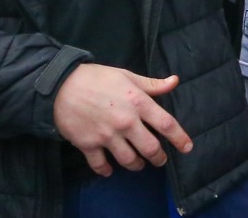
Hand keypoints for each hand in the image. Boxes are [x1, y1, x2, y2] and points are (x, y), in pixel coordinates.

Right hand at [52, 64, 192, 176]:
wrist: (61, 85)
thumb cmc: (97, 78)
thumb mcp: (127, 76)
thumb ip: (152, 84)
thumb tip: (175, 81)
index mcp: (138, 102)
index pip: (166, 124)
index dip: (179, 138)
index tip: (187, 148)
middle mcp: (126, 122)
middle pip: (150, 148)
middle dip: (158, 158)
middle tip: (160, 160)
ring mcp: (107, 135)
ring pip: (129, 160)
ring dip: (136, 165)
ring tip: (138, 164)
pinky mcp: (88, 144)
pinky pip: (101, 165)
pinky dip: (106, 170)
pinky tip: (109, 170)